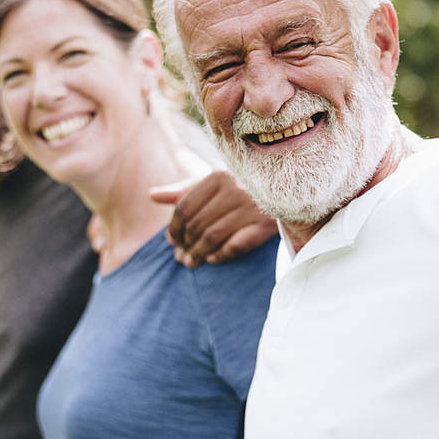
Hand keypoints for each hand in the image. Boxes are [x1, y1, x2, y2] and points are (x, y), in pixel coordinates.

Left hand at [151, 171, 277, 267]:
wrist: (286, 192)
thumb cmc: (243, 187)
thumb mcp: (214, 184)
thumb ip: (184, 191)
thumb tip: (152, 196)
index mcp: (218, 176)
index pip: (184, 208)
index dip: (173, 228)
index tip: (171, 241)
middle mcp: (235, 189)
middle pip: (196, 224)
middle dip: (184, 245)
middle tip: (180, 256)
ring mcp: (251, 207)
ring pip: (212, 237)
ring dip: (198, 254)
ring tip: (191, 262)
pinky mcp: (265, 225)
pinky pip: (235, 245)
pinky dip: (220, 255)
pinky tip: (212, 259)